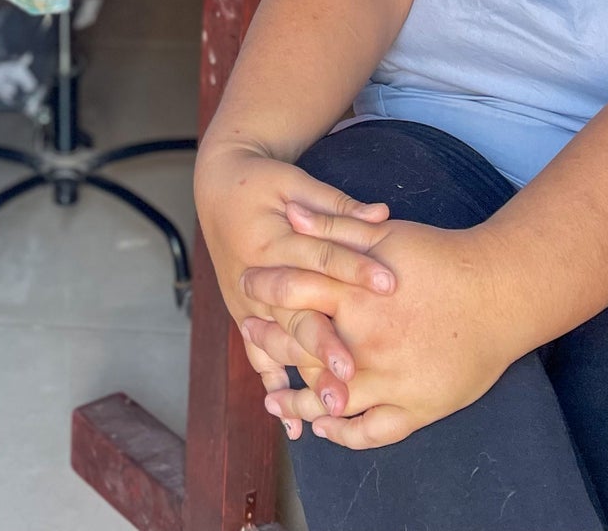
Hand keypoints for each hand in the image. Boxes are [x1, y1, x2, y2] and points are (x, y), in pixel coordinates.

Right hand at [194, 141, 395, 413]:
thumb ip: (338, 206)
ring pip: (280, 345)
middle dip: (326, 346)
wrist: (217, 187)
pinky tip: (294, 425)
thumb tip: (384, 214)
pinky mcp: (243, 314)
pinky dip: (276, 389)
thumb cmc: (264, 182)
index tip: (390, 286)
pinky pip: (259, 357)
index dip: (355, 270)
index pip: (320, 257)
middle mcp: (255, 275)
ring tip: (336, 406)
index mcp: (271, 239)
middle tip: (353, 375)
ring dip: (306, 377)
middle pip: (296, 314)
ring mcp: (246, 301)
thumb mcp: (297, 183)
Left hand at [240, 220, 515, 448]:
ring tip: (273, 401)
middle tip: (251, 336)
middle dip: (270, 343)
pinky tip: (324, 428)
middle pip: (301, 351)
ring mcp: (390, 381)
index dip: (265, 288)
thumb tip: (289, 212)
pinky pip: (370, 431)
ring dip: (295, 402)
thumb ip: (334, 225)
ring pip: (328, 402)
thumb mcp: (384, 234)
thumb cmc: (441, 257)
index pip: (292, 292)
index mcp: (355, 295)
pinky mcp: (416, 408)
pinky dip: (343, 434)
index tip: (246, 285)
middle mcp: (366, 343)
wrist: (499, 293)